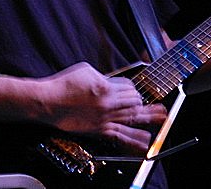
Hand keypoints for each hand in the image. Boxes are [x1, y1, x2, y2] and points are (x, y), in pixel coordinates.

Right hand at [39, 62, 166, 152]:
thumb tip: (111, 80)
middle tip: (150, 104)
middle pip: (134, 102)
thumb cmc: (64, 85)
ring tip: (161, 117)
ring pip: (132, 117)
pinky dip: (134, 139)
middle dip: (141, 102)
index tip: (131, 90)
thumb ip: (103, 75)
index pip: (129, 87)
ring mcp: (105, 118)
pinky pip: (120, 136)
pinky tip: (145, 140)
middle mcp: (108, 103)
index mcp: (106, 86)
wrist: (48, 102)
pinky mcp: (99, 130)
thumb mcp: (86, 70)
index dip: (132, 88)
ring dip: (148, 117)